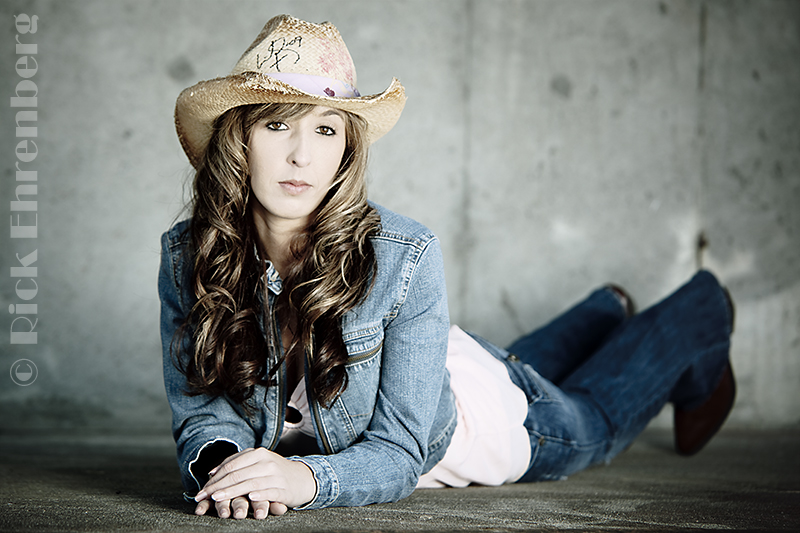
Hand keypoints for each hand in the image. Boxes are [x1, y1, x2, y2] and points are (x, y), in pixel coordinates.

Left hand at [193, 447, 315, 518]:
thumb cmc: (275, 472)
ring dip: (231, 491)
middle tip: (203, 496)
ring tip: (217, 498)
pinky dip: (259, 494)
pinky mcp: (284, 489)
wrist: (302, 478)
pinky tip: (249, 497)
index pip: (231, 465)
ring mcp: (275, 475)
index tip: (202, 490)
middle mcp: (266, 462)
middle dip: (217, 486)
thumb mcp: (257, 463)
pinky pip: (269, 491)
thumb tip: (213, 472)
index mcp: (258, 453)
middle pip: (237, 474)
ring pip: (249, 483)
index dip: (215, 478)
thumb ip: (237, 464)